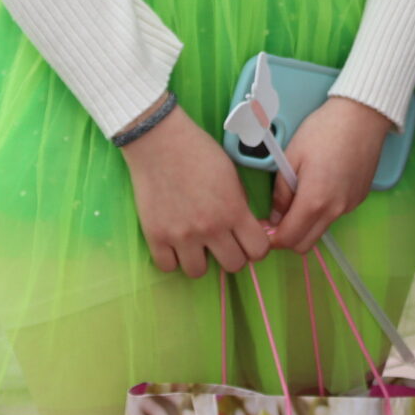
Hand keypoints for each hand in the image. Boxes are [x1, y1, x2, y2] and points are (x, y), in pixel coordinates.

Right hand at [120, 104, 272, 277]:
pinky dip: (172, 258)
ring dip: (200, 259)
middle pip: (233, 265)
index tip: (249, 239)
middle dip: (232, 254)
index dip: (257, 246)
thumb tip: (248, 229)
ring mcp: (181, 235)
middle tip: (224, 241)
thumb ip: (240, 205)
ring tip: (197, 242)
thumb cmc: (199, 152)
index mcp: (233, 210)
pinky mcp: (155, 236)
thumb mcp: (232, 175)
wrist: (160, 142)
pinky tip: (175, 242)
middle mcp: (210, 228)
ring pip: (199, 272)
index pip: (259, 250)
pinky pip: (167, 267)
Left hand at [267, 95, 394, 253]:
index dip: (271, 239)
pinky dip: (324, 211)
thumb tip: (276, 215)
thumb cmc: (323, 130)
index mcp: (314, 201)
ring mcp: (350, 205)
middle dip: (288, 237)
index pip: (288, 239)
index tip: (263, 228)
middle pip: (305, 244)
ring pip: (321, 230)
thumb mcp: (291, 156)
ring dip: (307, 225)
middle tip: (278, 217)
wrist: (363, 115)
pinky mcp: (360, 197)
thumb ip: (281, 192)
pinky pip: (336, 215)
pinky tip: (322, 185)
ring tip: (300, 196)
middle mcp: (335, 210)